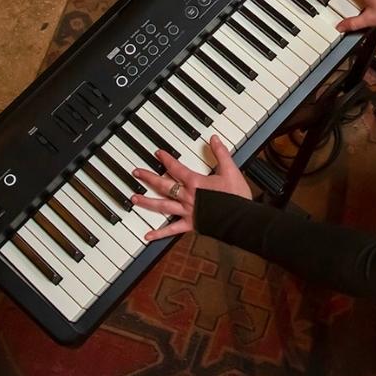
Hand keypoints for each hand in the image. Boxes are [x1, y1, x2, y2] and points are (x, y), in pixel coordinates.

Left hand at [130, 137, 250, 241]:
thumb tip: (214, 139)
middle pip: (163, 185)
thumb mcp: (231, 170)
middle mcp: (187, 196)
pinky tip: (147, 236)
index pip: (176, 168)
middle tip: (136, 172)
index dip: (165, 159)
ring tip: (134, 198)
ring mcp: (187, 211)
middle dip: (148, 178)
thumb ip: (221, 153)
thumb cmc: (236, 196)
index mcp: (195, 182)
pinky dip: (159, 233)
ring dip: (146, 202)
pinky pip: (172, 230)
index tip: (157, 154)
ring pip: (162, 206)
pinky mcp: (191, 224)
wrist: (241, 218)